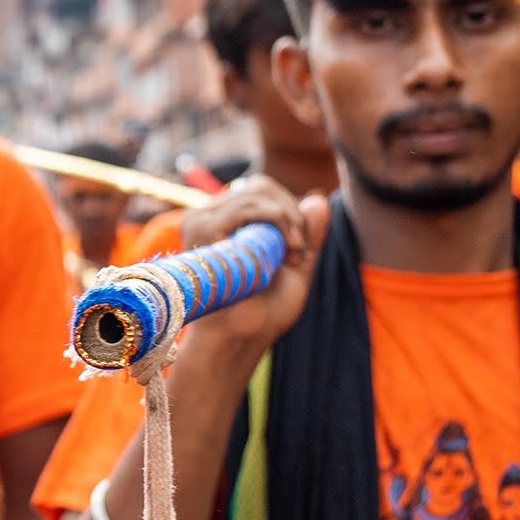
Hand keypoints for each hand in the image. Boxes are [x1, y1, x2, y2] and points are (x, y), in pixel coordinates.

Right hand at [174, 175, 330, 355]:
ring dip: (286, 221)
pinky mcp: (202, 227)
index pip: (260, 190)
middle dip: (291, 212)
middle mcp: (209, 216)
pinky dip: (276, 222)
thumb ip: (309, 236)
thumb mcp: (297, 268)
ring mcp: (202, 219)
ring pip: (256, 193)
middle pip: (259, 186)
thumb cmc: (266, 311)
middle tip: (299, 249)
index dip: (288, 209)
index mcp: (227, 223)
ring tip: (292, 255)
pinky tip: (284, 250)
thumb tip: (318, 199)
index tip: (300, 246)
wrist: (245, 334)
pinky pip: (249, 206)